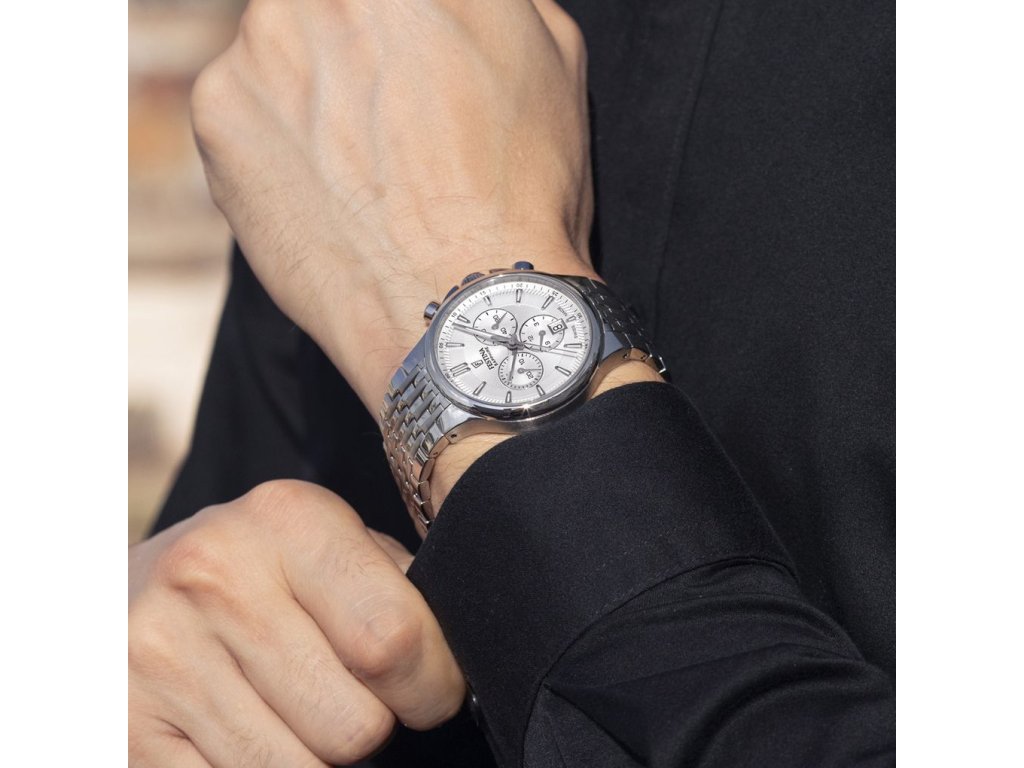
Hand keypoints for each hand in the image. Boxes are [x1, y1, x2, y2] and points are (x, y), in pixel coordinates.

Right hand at [128, 481, 463, 765]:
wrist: (119, 595)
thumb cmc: (254, 572)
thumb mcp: (324, 545)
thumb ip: (395, 588)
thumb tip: (463, 657)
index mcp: (288, 519)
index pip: (396, 639)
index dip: (432, 687)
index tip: (428, 692)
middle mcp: (216, 578)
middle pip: (355, 725)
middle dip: (373, 727)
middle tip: (349, 697)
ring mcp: (160, 657)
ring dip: (318, 758)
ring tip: (296, 712)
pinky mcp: (128, 729)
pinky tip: (250, 734)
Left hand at [191, 0, 595, 411]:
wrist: (460, 303)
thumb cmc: (523, 184)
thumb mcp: (552, 48)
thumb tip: (447, 3)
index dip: (400, 27)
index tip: (410, 64)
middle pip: (326, 5)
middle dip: (354, 42)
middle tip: (390, 110)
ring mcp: (262, 38)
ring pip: (279, 45)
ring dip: (310, 84)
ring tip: (362, 162)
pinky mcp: (217, 109)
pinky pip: (240, 105)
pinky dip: (273, 139)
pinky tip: (324, 189)